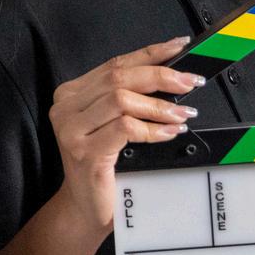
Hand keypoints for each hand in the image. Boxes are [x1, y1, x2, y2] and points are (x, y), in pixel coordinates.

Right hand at [47, 36, 204, 236]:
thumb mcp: (113, 124)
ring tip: (182, 115)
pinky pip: (125, 129)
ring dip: (158, 106)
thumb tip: (171, 76)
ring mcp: (71, 131)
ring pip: (121, 100)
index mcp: (70, 95)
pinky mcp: (85, 153)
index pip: (114, 64)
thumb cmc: (103, 165)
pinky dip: (152, 129)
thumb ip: (129, 99)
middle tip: (189, 83)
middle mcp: (65, 108)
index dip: (150, 53)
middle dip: (160, 76)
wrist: (86, 207)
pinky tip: (168, 133)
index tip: (178, 46)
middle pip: (118, 77)